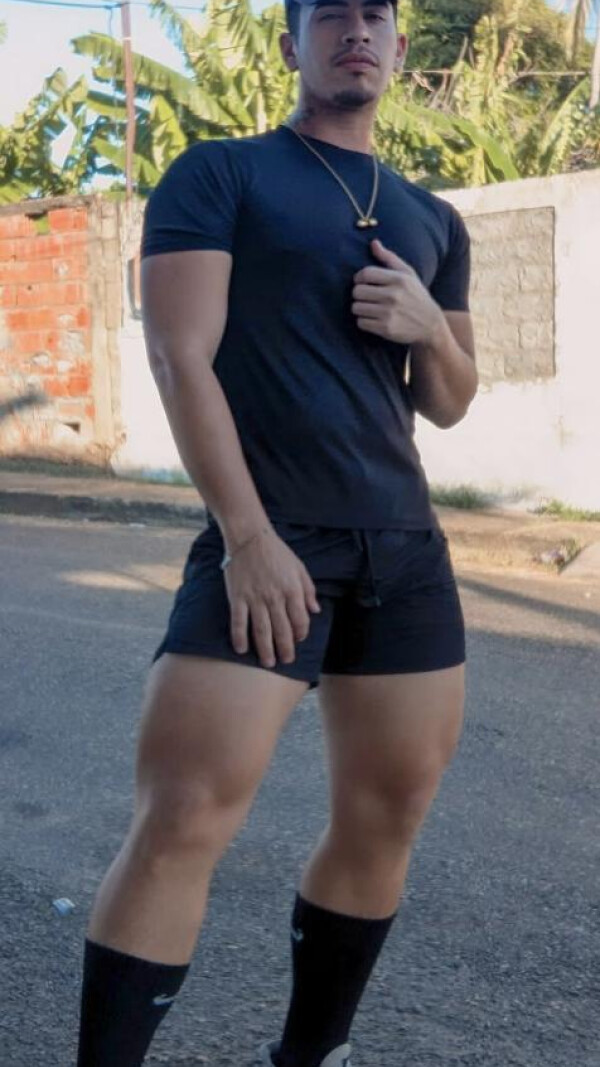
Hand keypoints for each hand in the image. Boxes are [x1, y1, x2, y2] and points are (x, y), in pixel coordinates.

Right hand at [223, 528, 320, 668]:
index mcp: (292, 589)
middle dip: (285, 649)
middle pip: (282, 629)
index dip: (301, 633)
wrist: (250, 538)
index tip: (298, 640)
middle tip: (286, 661)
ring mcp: (255, 598)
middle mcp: (275, 597)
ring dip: (265, 649)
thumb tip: (315, 611)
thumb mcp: (299, 568)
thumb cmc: (277, 552)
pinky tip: (242, 649)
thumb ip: (308, 590)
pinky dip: (240, 637)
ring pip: (262, 630)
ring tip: (268, 662)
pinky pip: (239, 621)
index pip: (300, 619)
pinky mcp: (237, 597)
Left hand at [352, 239, 443, 344]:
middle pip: (357, 291)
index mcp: (398, 279)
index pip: (366, 273)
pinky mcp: (386, 329)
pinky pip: (361, 322)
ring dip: (360, 309)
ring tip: (370, 309)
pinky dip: (364, 322)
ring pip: (356, 307)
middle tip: (367, 297)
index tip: (362, 282)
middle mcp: (393, 295)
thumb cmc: (416, 296)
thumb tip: (373, 243)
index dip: (359, 278)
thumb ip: (389, 258)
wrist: (430, 325)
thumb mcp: (408, 274)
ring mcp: (389, 313)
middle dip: (359, 294)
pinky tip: (373, 320)